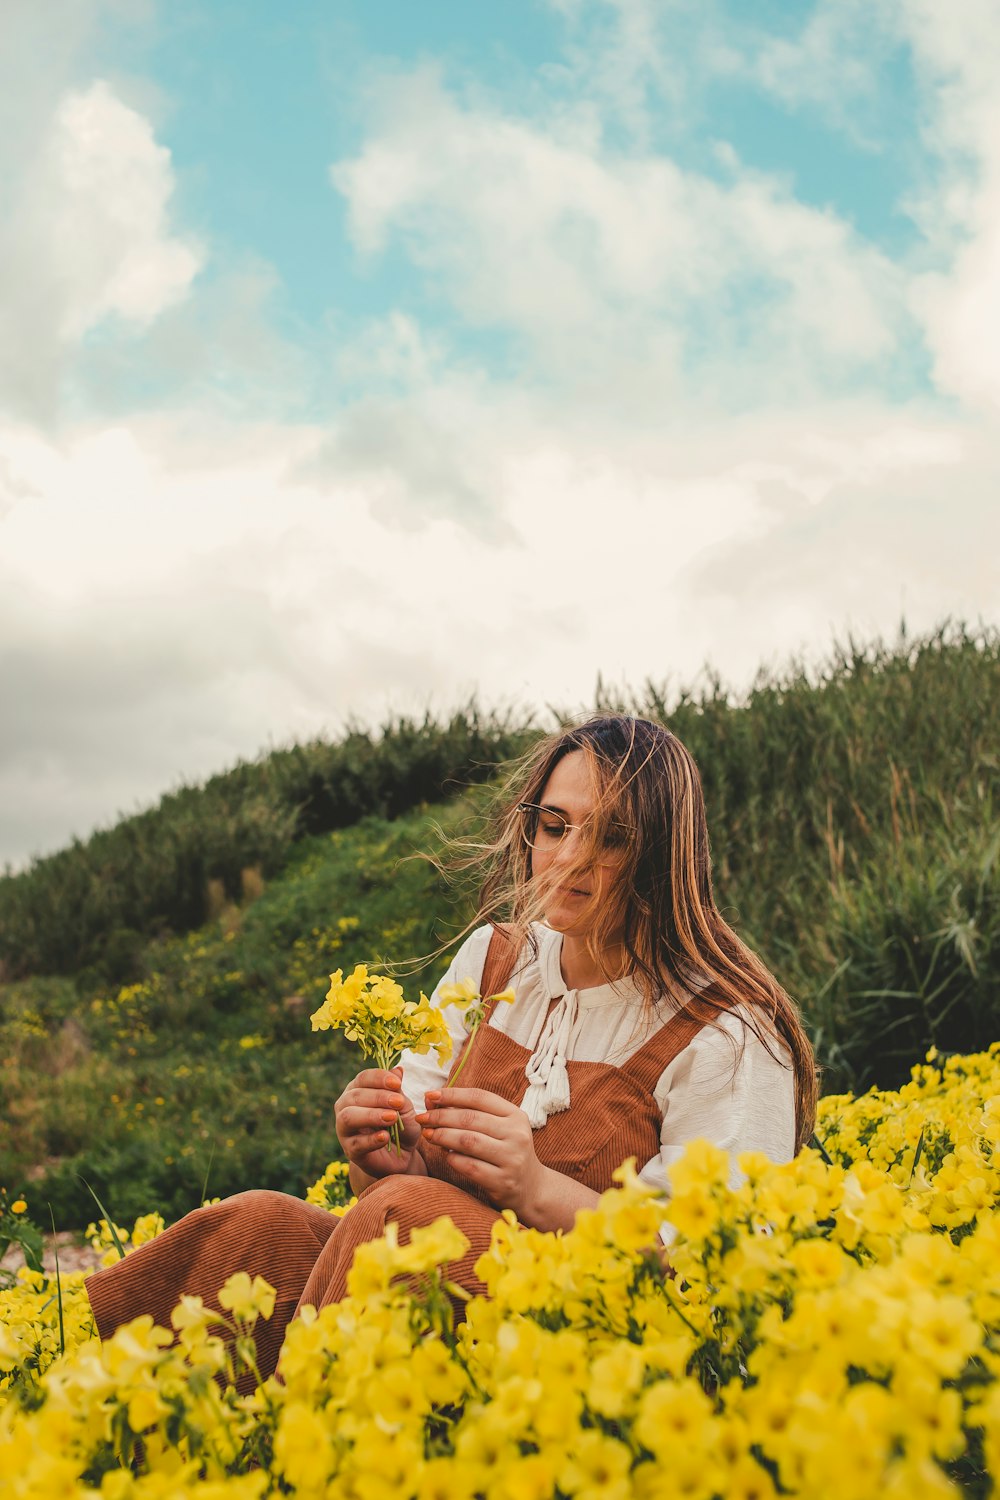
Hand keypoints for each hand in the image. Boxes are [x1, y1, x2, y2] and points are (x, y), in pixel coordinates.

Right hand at [335, 1067, 421, 1178]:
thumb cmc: (400, 1125)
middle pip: (355, 1096)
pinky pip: (356, 1143)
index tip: (397, 1083)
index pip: (363, 1078)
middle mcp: (346, 1107)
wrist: (402, 1155)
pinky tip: (385, 1136)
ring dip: (371, 1115)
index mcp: (357, 1090)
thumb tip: (398, 1070)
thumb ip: (397, 1091)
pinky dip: (371, 1139)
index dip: (379, 1078)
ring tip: (392, 1117)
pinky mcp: (350, 1150)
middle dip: (378, 1097)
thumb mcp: (403, 1106)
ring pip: (348, 1117)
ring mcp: (344, 1129)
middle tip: (398, 1102)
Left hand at [416, 1086, 543, 1217]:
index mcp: (515, 1115)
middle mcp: (516, 1134)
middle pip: (470, 1119)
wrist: (531, 1189)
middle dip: (440, 1116)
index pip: (479, 1097)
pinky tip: (445, 1155)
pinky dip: (453, 1158)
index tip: (429, 1096)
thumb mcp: (499, 1128)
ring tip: (427, 1135)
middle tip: (422, 1118)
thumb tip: (432, 1101)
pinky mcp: (502, 1181)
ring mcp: (511, 1159)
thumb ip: (471, 1114)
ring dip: (443, 1136)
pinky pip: (470, 1166)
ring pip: (468, 1141)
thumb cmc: (506, 1152)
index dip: (452, 1094)